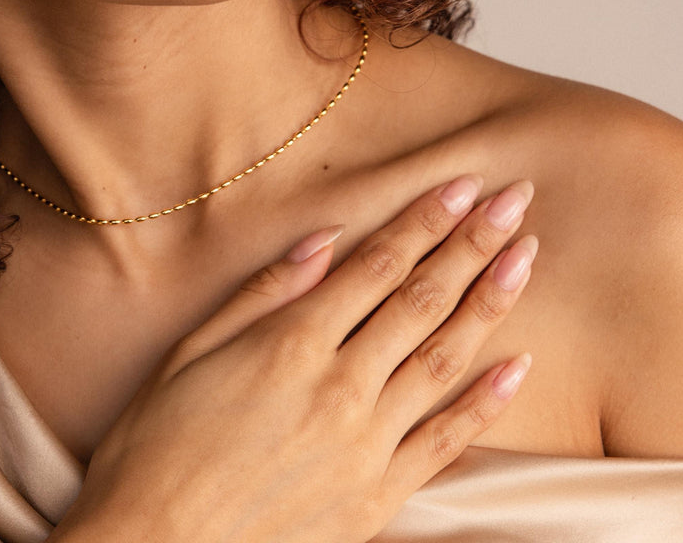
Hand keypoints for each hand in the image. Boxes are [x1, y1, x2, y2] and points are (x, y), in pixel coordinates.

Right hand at [52, 177, 535, 542]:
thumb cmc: (158, 442)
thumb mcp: (192, 349)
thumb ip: (263, 293)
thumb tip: (324, 240)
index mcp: (291, 344)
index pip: (376, 266)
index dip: (423, 221)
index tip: (462, 185)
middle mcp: (339, 387)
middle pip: (420, 301)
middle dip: (471, 245)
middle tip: (513, 202)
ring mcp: (365, 444)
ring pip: (443, 360)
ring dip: (488, 305)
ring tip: (524, 261)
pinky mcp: (377, 498)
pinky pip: (445, 441)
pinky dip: (485, 402)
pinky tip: (516, 366)